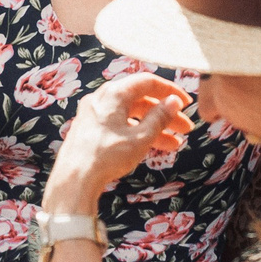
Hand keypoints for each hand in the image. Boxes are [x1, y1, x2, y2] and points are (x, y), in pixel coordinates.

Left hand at [41, 75, 193, 216]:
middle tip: (185, 128)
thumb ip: (159, 118)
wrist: (74, 180)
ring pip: (130, 115)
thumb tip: (174, 102)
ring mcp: (93, 114)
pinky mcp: (89, 130)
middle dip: (165, 114)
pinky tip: (152, 147)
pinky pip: (119, 125)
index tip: (186, 103)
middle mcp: (101, 99)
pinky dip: (136, 133)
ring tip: (174, 144)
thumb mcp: (140, 138)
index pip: (147, 82)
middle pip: (140, 100)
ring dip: (153, 127)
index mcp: (113, 94)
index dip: (170, 91)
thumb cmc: (106, 157)